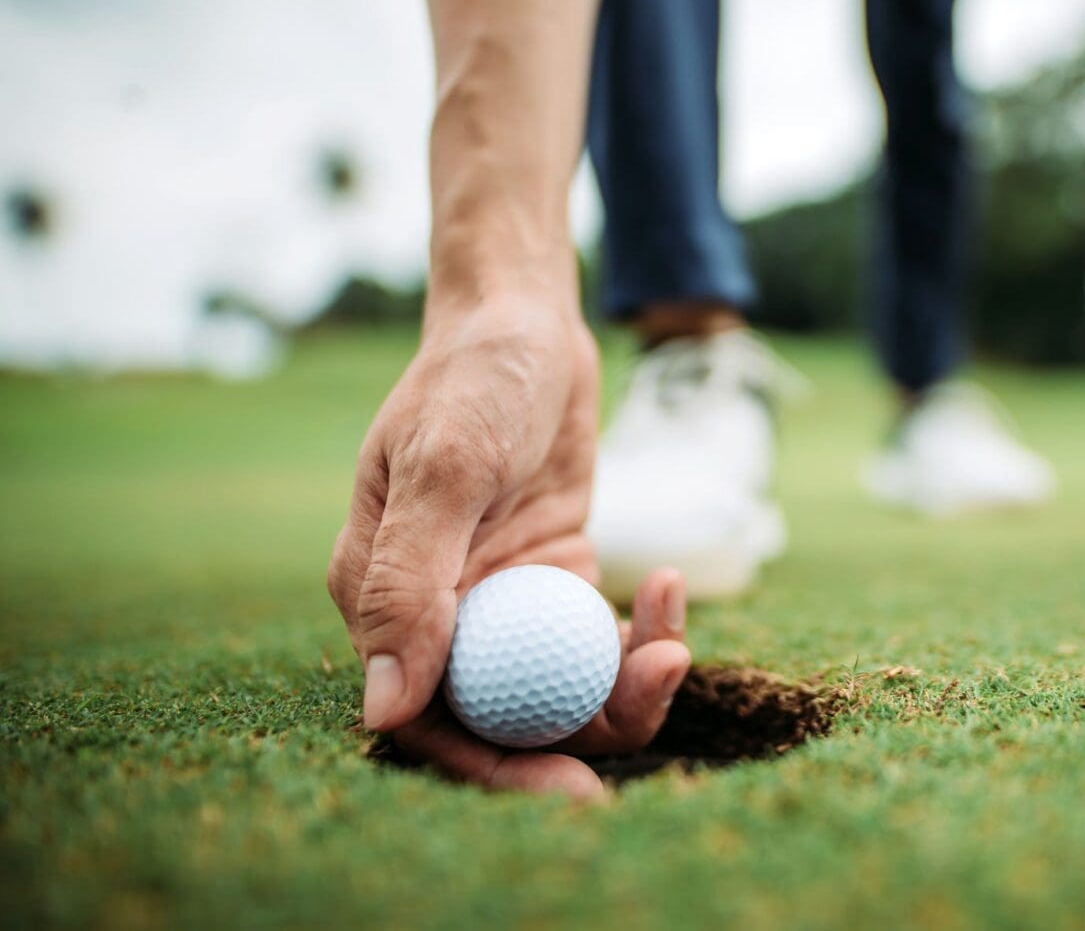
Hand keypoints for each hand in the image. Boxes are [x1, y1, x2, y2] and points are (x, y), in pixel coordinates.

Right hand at [327, 302, 690, 798]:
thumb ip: (409, 581)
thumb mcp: (443, 466)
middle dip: (579, 739)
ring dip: (626, 682)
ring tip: (673, 641)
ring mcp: (503, 600)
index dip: (495, 767)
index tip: (573, 788)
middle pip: (506, 715)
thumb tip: (386, 710)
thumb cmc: (472, 378)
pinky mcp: (556, 579)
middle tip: (653, 710)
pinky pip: (600, 639)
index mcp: (383, 599)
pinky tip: (671, 584)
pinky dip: (642, 629)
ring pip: (564, 686)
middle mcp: (440, 614)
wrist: (525, 323)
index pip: (429, 718)